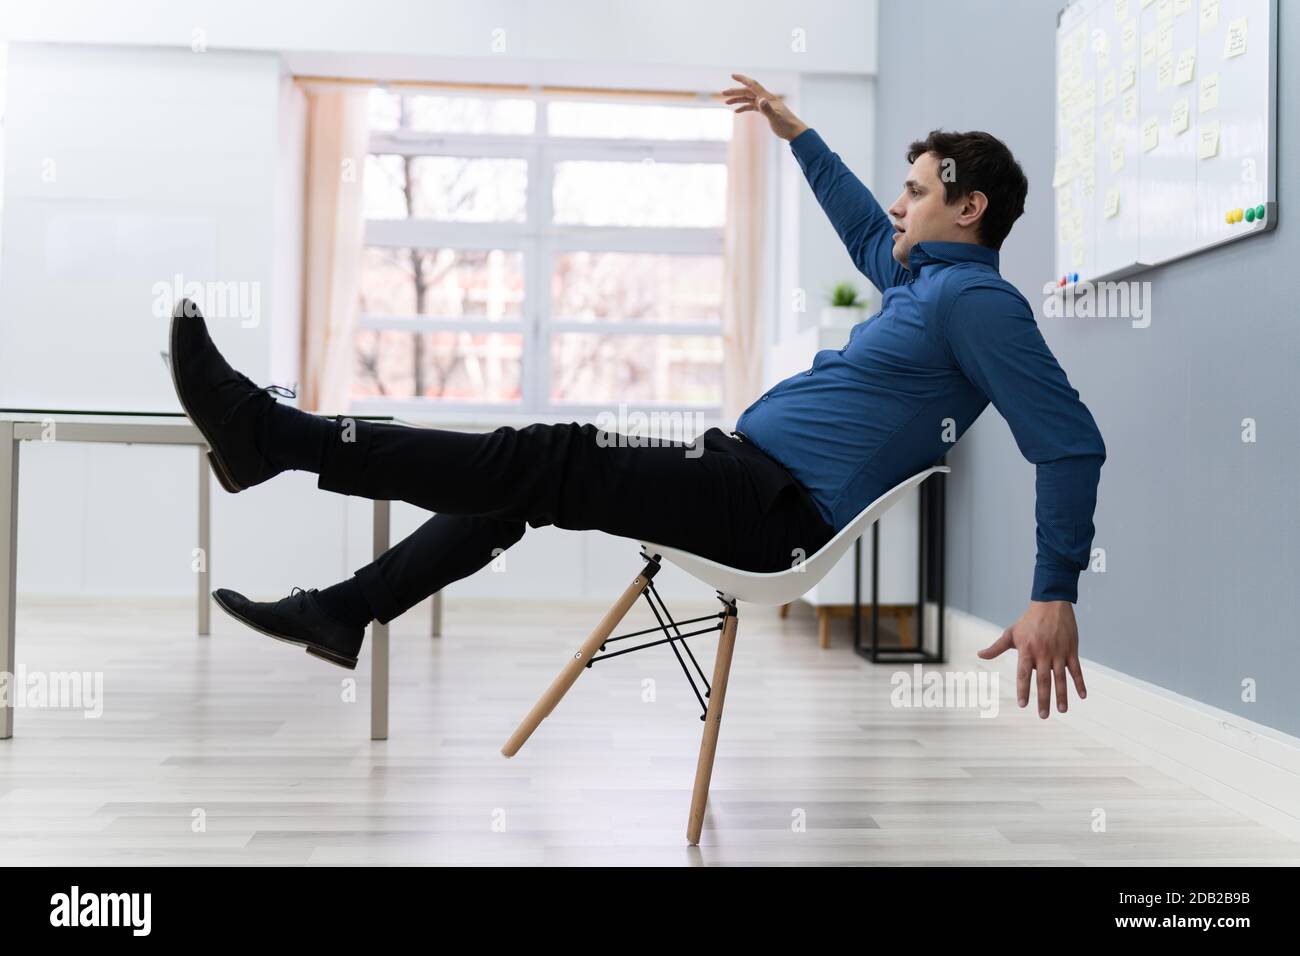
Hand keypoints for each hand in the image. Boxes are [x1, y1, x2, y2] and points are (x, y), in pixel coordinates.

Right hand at [721, 73, 808, 140]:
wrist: (794, 131)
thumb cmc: (786, 125)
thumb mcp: (775, 118)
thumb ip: (767, 109)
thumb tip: (760, 100)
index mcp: (767, 98)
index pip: (753, 85)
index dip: (742, 79)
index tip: (732, 75)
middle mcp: (765, 99)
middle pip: (747, 92)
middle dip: (735, 92)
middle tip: (723, 94)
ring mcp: (765, 105)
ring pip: (748, 99)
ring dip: (738, 100)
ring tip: (726, 102)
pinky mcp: (765, 111)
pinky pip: (752, 107)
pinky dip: (744, 107)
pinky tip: (736, 111)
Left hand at [977, 600, 1086, 717]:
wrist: (1051, 604)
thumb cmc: (1028, 621)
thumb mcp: (1010, 633)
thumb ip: (996, 647)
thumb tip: (979, 655)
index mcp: (1027, 650)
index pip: (1023, 674)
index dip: (1023, 689)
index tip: (1023, 704)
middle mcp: (1043, 653)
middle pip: (1043, 679)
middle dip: (1044, 699)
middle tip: (1043, 716)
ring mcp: (1058, 652)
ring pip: (1060, 677)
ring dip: (1062, 695)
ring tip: (1062, 710)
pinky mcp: (1071, 650)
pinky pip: (1076, 669)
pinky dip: (1080, 682)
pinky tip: (1082, 696)